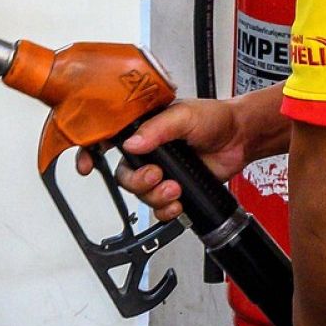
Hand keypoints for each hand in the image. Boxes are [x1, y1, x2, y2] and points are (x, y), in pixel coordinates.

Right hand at [75, 97, 249, 221]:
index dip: (91, 152)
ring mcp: (161, 170)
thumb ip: (159, 129)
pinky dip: (166, 210)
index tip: (85, 166)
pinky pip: (158, 208)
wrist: (240, 139)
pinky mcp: (174, 188)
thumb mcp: (185, 116)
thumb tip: (133, 143)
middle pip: (123, 174)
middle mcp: (149, 150)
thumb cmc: (214, 118)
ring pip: (140, 193)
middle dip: (138, 182)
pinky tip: (179, 202)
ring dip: (155, 196)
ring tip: (176, 188)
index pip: (108, 137)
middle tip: (157, 176)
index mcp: (144, 127)